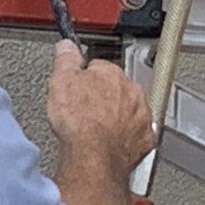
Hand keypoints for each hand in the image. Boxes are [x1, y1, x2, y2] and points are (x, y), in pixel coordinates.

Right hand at [45, 41, 155, 174]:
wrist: (93, 157)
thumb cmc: (80, 123)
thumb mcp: (61, 81)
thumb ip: (65, 59)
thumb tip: (66, 47)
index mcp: (113, 74)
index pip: (99, 68)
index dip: (84, 79)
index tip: (77, 88)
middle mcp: (132, 93)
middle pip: (116, 89)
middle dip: (102, 98)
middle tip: (84, 112)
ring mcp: (141, 117)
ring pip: (129, 111)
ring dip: (116, 117)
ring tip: (96, 129)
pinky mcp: (144, 140)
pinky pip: (137, 135)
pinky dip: (126, 138)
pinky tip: (110, 143)